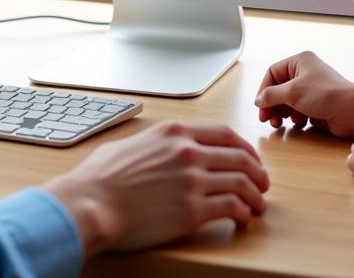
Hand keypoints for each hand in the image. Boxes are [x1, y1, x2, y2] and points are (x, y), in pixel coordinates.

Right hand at [44, 121, 268, 254]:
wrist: (91, 204)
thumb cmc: (101, 178)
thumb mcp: (130, 144)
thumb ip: (154, 144)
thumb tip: (159, 150)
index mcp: (174, 132)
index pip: (224, 134)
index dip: (244, 148)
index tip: (250, 159)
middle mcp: (187, 152)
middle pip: (240, 157)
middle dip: (257, 172)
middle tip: (262, 184)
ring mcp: (192, 181)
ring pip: (242, 183)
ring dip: (256, 196)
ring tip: (258, 206)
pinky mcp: (191, 211)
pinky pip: (232, 208)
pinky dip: (244, 213)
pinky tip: (242, 219)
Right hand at [254, 50, 353, 135]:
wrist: (352, 110)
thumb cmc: (323, 95)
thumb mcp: (292, 92)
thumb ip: (271, 95)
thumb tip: (258, 100)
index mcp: (299, 61)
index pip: (273, 73)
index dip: (264, 90)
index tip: (260, 106)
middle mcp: (305, 72)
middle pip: (279, 88)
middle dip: (272, 104)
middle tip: (267, 119)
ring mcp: (312, 88)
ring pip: (288, 100)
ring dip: (282, 112)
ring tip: (279, 123)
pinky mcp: (318, 103)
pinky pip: (299, 109)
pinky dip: (295, 117)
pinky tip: (299, 123)